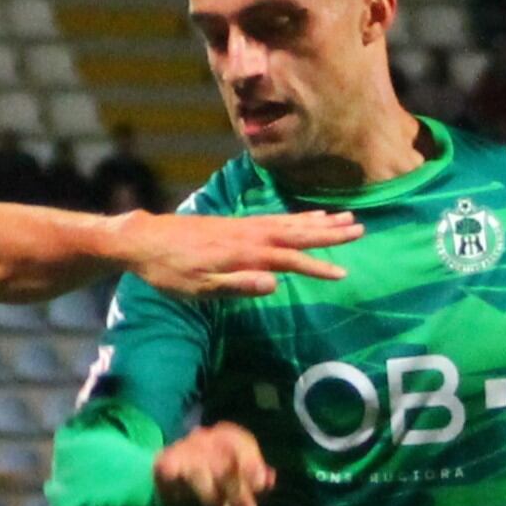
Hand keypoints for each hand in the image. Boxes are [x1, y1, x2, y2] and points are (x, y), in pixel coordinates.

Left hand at [118, 207, 362, 296]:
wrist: (144, 239)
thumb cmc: (168, 271)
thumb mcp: (199, 288)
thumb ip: (237, 285)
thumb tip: (275, 283)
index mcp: (243, 253)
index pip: (289, 260)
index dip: (317, 266)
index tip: (343, 272)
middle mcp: (248, 234)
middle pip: (297, 233)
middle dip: (329, 233)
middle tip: (360, 229)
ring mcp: (243, 226)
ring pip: (289, 222)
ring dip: (318, 221)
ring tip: (346, 217)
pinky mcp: (236, 224)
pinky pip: (275, 218)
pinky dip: (296, 217)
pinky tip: (307, 218)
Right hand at [153, 422, 274, 505]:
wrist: (166, 473)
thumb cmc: (210, 475)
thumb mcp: (236, 477)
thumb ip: (253, 479)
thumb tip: (270, 479)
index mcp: (226, 435)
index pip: (242, 443)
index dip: (252, 463)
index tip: (260, 486)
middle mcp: (205, 437)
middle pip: (225, 460)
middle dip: (238, 491)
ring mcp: (183, 449)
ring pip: (200, 472)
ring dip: (212, 498)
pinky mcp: (164, 463)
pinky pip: (174, 478)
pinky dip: (182, 494)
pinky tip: (187, 504)